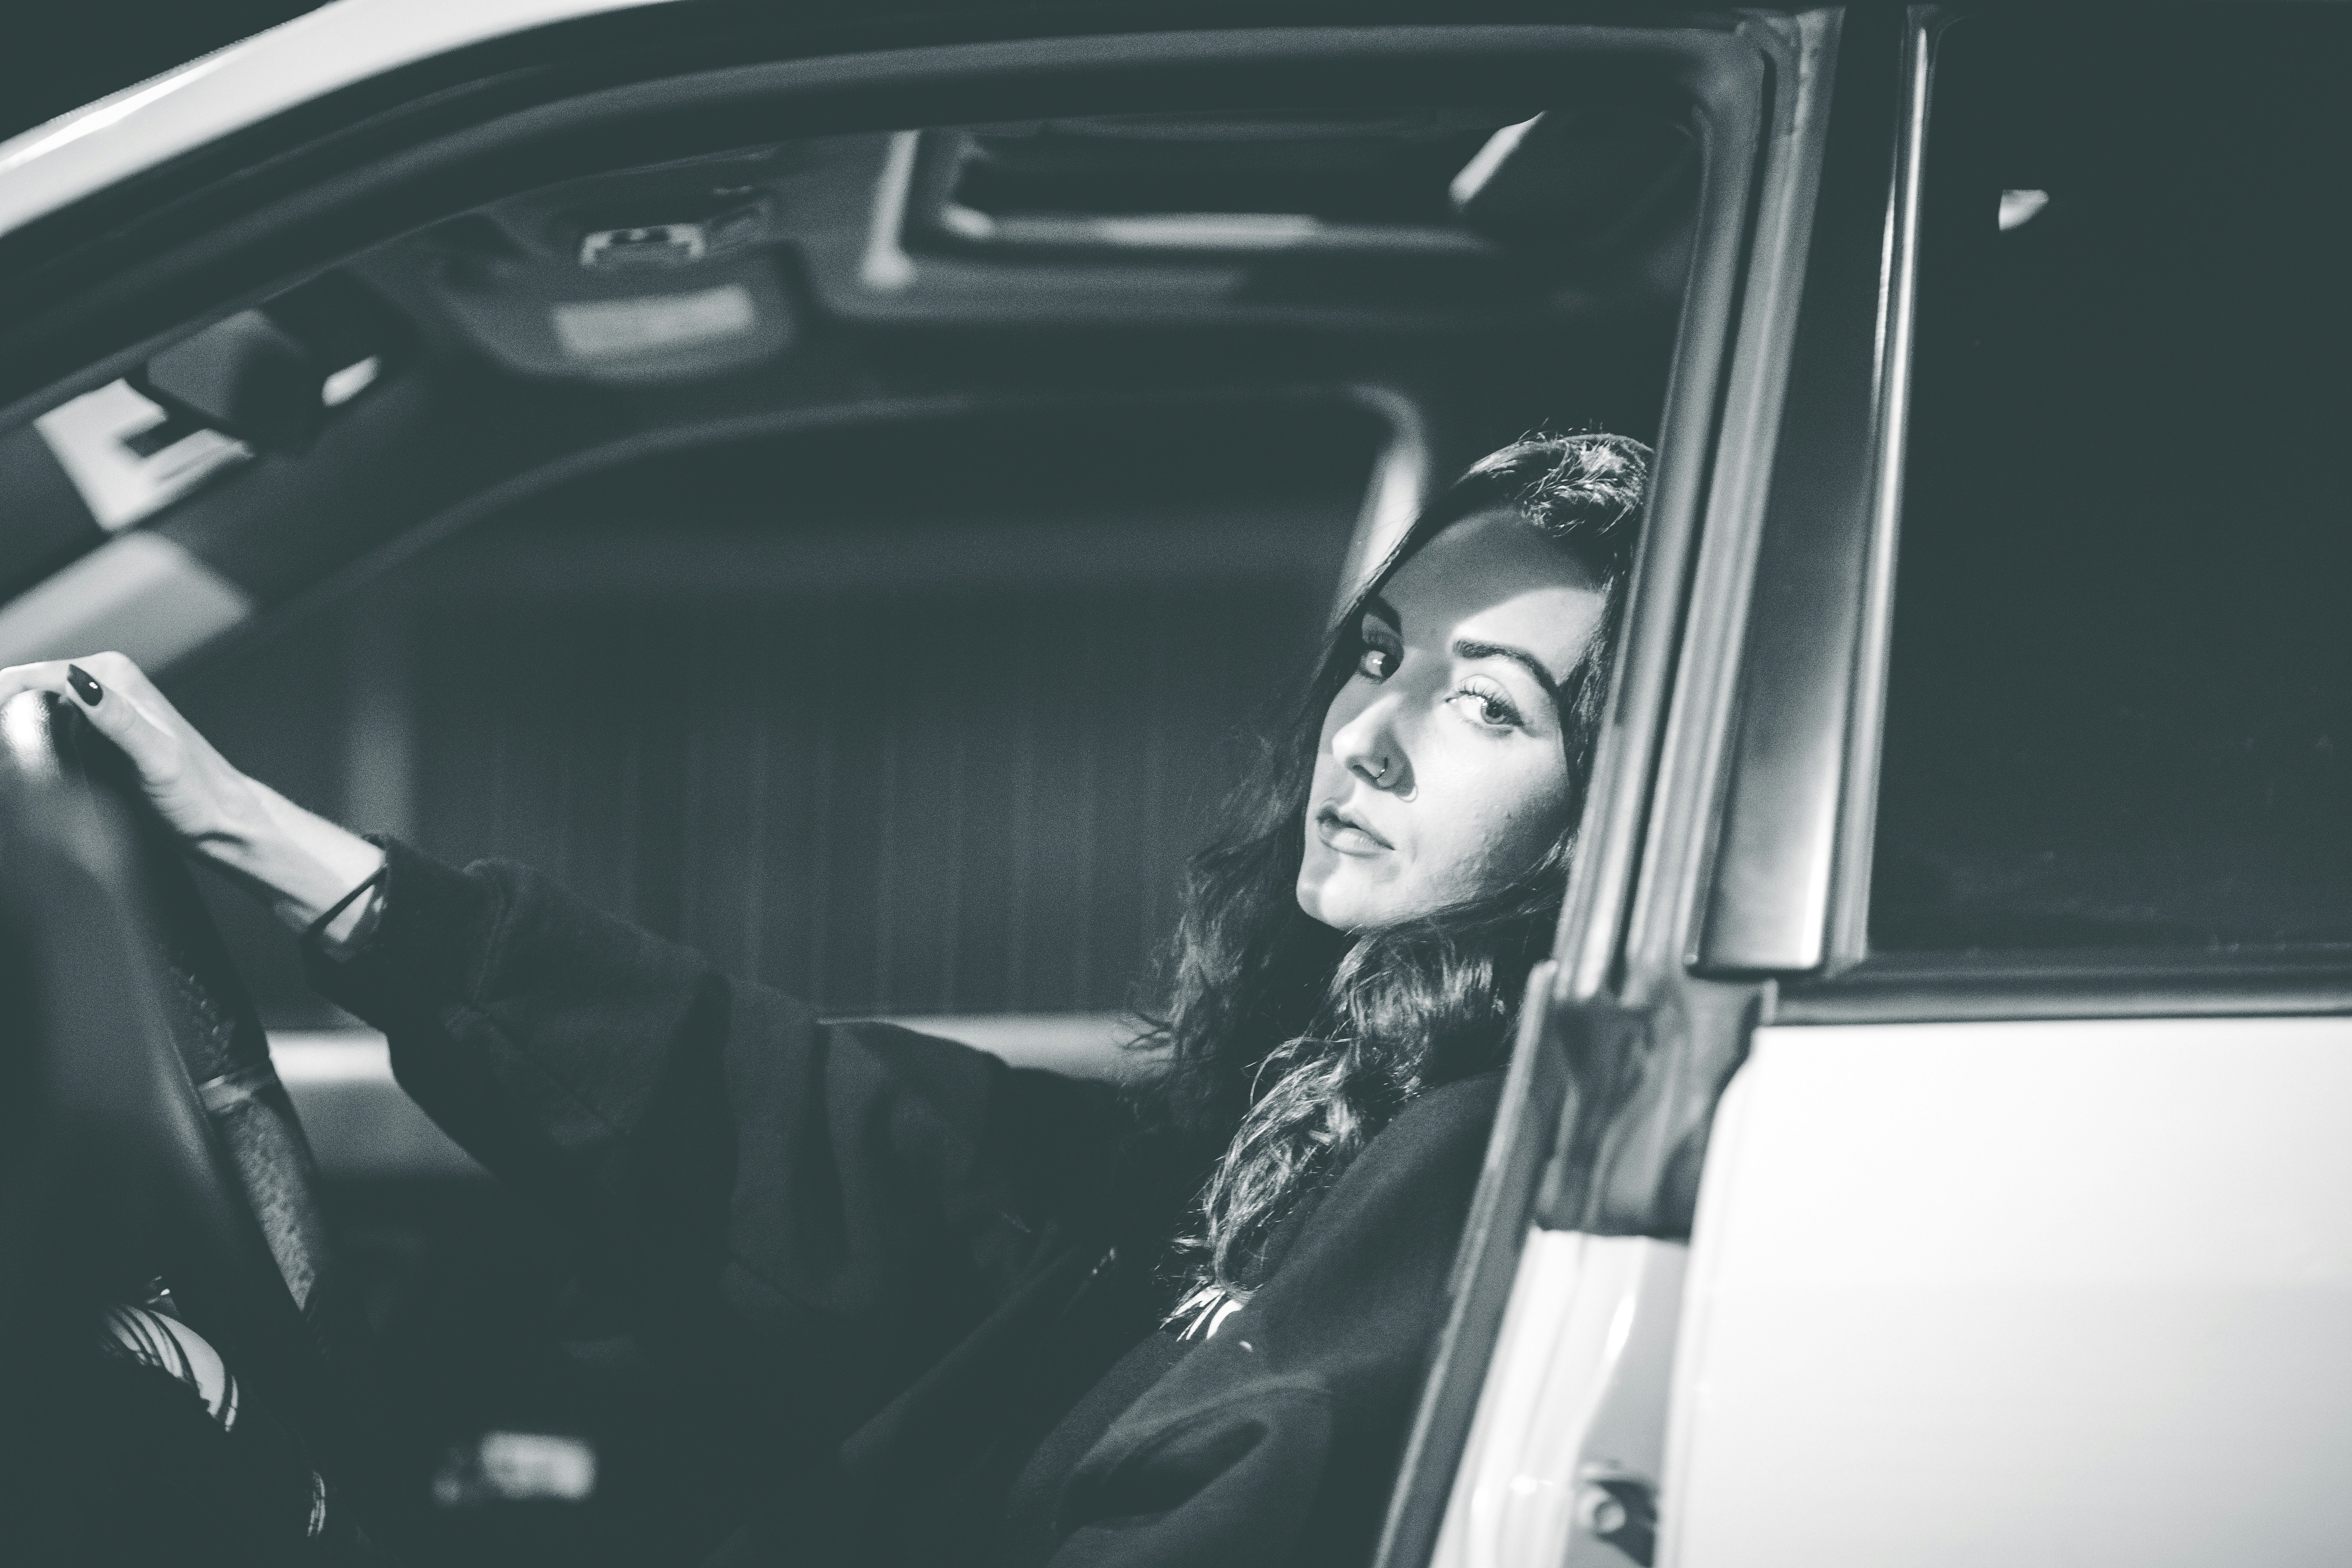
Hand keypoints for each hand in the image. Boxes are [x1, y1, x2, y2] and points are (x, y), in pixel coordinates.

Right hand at [0, 652, 381, 936]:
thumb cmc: (199, 794)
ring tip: (3, 759)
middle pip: (26, 687)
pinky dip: (25, 739)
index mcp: (114, 676)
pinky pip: (47, 727)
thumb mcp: (156, 757)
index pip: (33, 674)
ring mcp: (100, 710)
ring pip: (33, 707)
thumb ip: (117, 718)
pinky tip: (16, 759)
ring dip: (10, 724)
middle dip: (0, 710)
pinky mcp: (97, 736)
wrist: (224, 821)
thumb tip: (76, 680)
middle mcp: (106, 684)